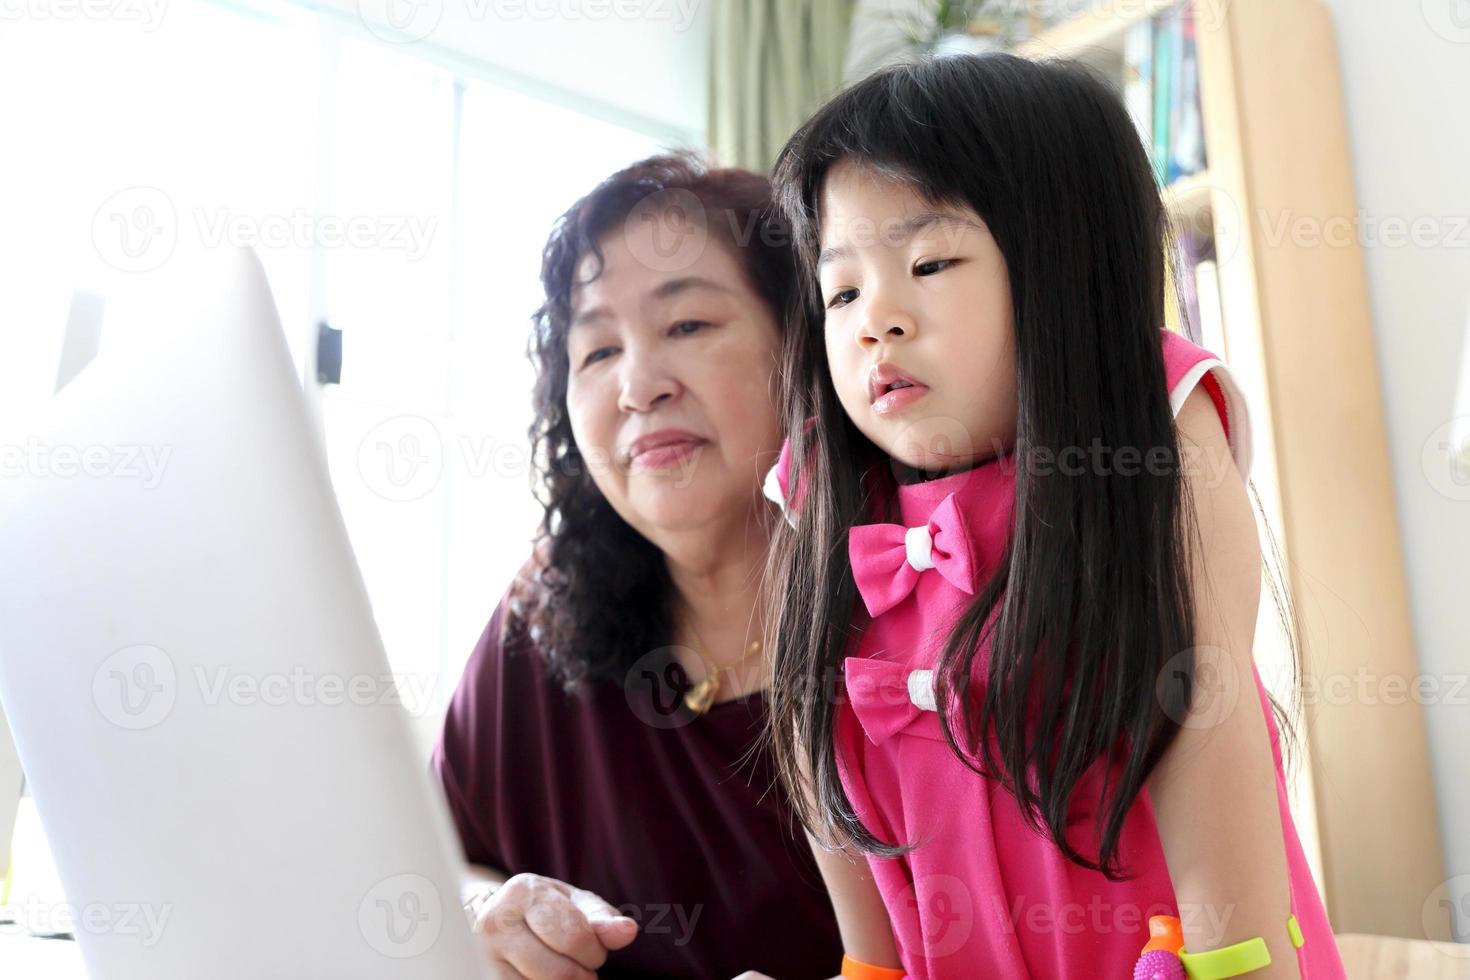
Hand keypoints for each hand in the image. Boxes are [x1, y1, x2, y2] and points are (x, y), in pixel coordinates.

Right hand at [466, 872, 637, 978]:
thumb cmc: (544, 908)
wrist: (495, 914)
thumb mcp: (574, 904)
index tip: (593, 950)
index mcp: (525, 893)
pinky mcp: (483, 974)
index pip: (575, 937)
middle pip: (558, 972)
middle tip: (583, 968)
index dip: (595, 952)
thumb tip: (628, 931)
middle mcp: (497, 921)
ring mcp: (483, 953)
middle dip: (582, 975)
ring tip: (565, 972)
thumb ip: (602, 918)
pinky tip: (545, 977)